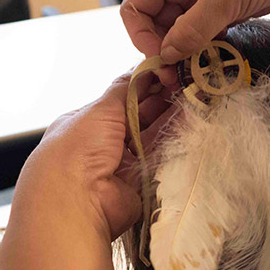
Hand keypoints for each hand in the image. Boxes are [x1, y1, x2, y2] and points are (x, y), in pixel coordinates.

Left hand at [16, 68, 174, 240]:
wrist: (76, 202)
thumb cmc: (77, 149)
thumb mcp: (100, 108)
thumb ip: (126, 88)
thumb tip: (142, 67)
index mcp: (85, 123)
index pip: (119, 100)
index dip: (142, 86)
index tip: (166, 72)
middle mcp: (102, 144)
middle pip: (137, 117)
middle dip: (159, 100)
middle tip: (185, 82)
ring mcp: (120, 164)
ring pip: (150, 136)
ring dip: (169, 118)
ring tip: (193, 96)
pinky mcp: (139, 182)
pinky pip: (159, 157)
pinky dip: (173, 140)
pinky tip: (189, 121)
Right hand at [120, 0, 269, 62]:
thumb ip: (192, 30)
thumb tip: (167, 56)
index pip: (136, 8)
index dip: (142, 37)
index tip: (162, 60)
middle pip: (157, 24)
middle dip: (166, 49)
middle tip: (180, 76)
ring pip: (182, 32)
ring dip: (188, 52)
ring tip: (200, 71)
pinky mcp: (225, 8)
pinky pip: (204, 34)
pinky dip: (207, 48)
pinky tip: (217, 57)